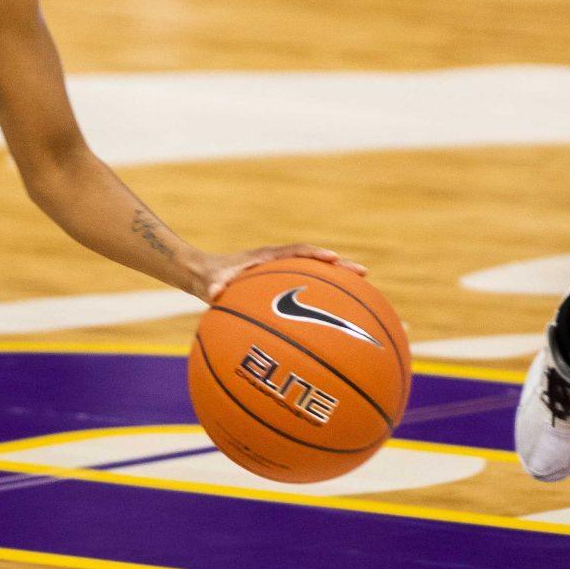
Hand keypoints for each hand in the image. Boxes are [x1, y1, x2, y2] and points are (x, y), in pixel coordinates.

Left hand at [196, 244, 364, 303]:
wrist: (205, 274)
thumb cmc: (209, 278)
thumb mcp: (210, 283)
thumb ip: (214, 286)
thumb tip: (215, 293)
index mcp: (266, 257)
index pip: (296, 251)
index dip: (315, 254)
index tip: (333, 260)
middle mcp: (280, 261)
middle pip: (316, 261)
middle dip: (339, 265)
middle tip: (363, 272)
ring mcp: (284, 272)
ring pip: (317, 274)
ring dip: (338, 280)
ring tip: (364, 291)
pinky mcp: (283, 284)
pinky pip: (309, 287)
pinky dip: (325, 295)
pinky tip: (337, 317)